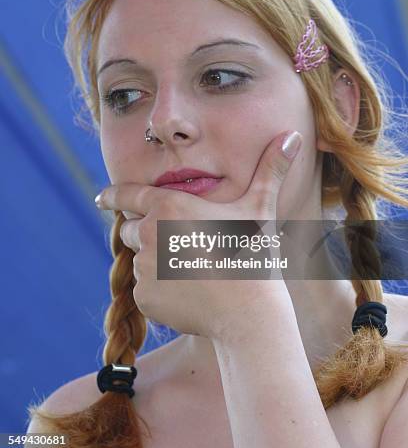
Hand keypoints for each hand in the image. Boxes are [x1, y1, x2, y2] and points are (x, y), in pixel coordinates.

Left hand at [95, 130, 301, 338]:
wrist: (248, 312)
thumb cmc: (253, 252)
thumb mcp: (260, 207)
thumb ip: (271, 169)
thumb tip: (293, 135)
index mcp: (169, 206)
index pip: (127, 194)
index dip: (112, 195)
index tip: (100, 198)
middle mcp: (149, 234)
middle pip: (134, 228)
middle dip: (149, 232)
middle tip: (182, 244)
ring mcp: (144, 268)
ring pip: (141, 260)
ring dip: (156, 261)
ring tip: (191, 270)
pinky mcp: (145, 297)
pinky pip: (146, 288)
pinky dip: (160, 289)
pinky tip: (189, 292)